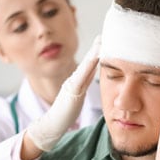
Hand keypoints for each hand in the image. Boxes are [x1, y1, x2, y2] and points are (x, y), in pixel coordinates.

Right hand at [26, 35, 100, 150]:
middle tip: (104, 36)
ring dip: (94, 53)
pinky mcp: (72, 90)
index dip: (98, 52)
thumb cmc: (67, 111)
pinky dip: (88, 66)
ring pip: (86, 65)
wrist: (53, 123)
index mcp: (79, 80)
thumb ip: (85, 82)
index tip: (105, 41)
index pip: (90, 64)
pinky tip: (95, 58)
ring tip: (101, 42)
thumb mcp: (79, 94)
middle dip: (96, 48)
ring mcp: (73, 83)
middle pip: (88, 61)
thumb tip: (94, 72)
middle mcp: (75, 79)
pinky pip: (82, 76)